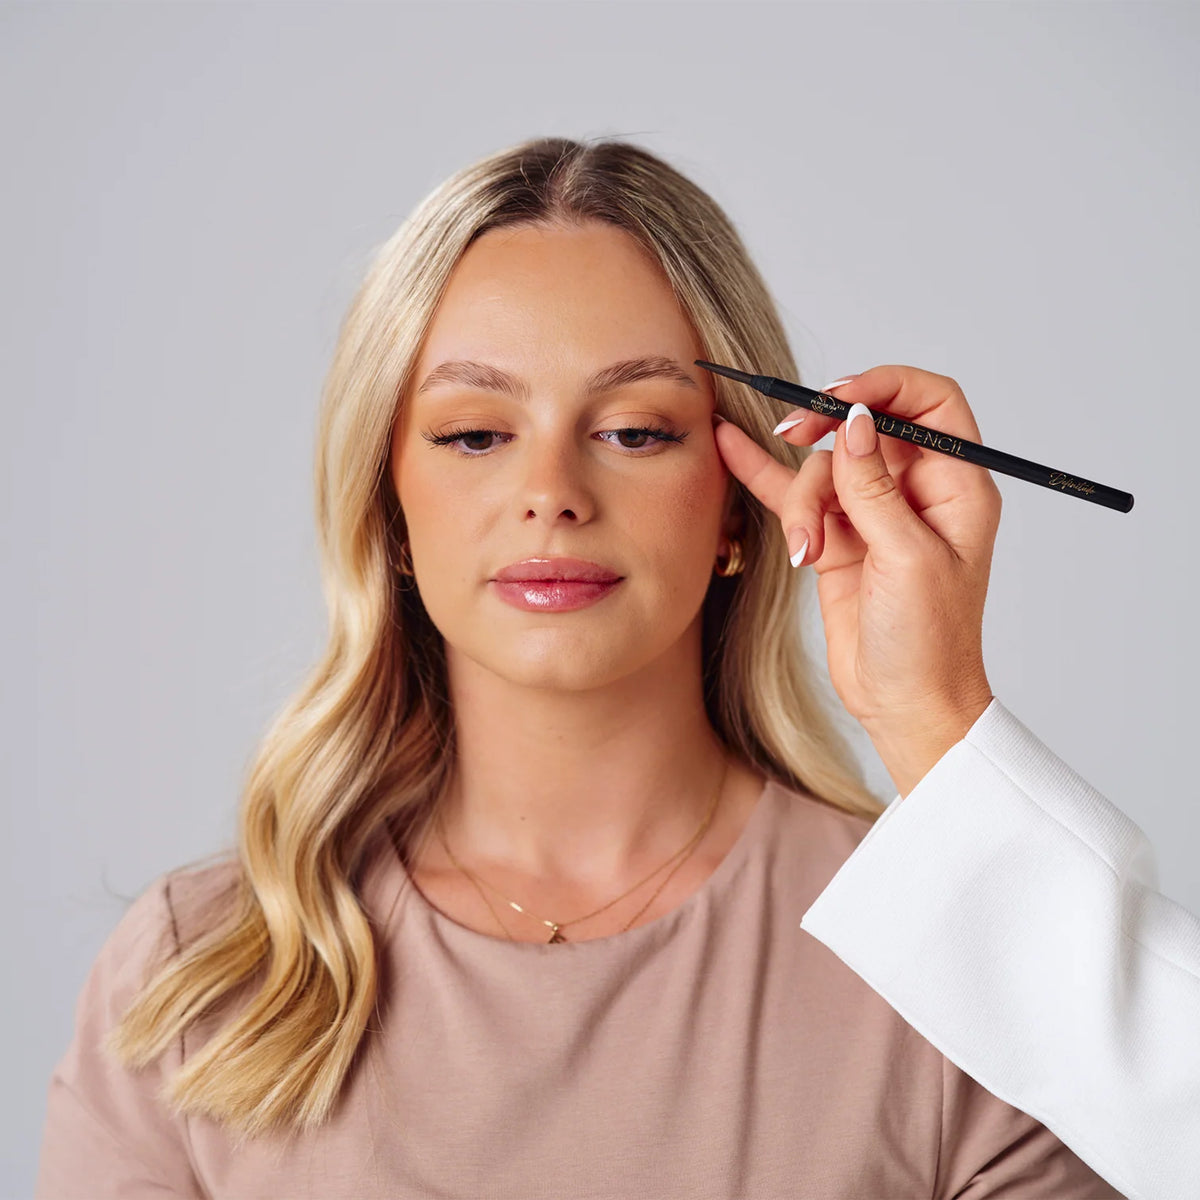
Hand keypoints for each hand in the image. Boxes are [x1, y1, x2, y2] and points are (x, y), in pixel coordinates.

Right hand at [712, 365, 1000, 796]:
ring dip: (802, 503)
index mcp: (957, 486)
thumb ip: (876, 488)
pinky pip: (796, 497)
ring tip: (805, 550)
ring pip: (823, 470)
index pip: (930, 404)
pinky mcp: (836, 538)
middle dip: (825, 436)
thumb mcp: (907, 559)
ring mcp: (872, 514)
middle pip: (863, 431)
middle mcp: (916, 491)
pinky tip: (733, 446)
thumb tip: (855, 422)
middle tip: (792, 436)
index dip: (887, 387)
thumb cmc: (929, 643)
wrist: (904, 703)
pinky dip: (765, 476)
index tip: (840, 398)